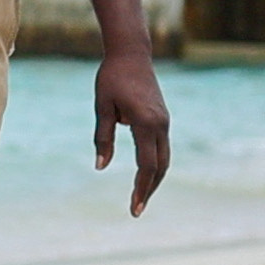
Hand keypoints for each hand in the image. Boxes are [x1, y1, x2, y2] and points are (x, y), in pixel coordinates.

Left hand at [96, 51, 170, 215]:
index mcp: (145, 124)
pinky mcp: (162, 119)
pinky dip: (155, 164)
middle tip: (136, 209)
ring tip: (140, 196)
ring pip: (164, 158)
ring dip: (153, 178)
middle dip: (148, 189)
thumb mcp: (102, 108)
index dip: (141, 188)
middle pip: (160, 167)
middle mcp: (160, 125)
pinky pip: (161, 147)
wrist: (130, 55)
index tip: (134, 207)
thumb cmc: (111, 79)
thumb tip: (101, 167)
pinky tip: (145, 175)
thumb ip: (103, 138)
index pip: (146, 165)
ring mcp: (164, 122)